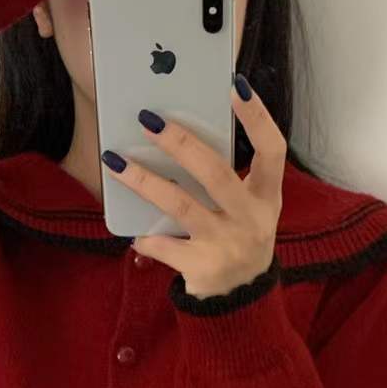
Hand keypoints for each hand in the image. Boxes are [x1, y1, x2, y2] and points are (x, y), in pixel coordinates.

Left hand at [101, 74, 285, 300]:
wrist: (241, 301)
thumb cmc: (238, 239)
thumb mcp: (247, 208)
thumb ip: (225, 177)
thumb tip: (176, 134)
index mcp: (266, 197)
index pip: (272, 150)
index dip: (257, 118)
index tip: (235, 86)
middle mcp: (251, 220)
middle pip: (216, 174)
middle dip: (181, 144)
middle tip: (149, 119)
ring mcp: (227, 245)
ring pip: (181, 206)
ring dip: (145, 182)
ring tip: (114, 160)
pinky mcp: (203, 268)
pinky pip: (166, 247)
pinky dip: (146, 238)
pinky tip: (132, 231)